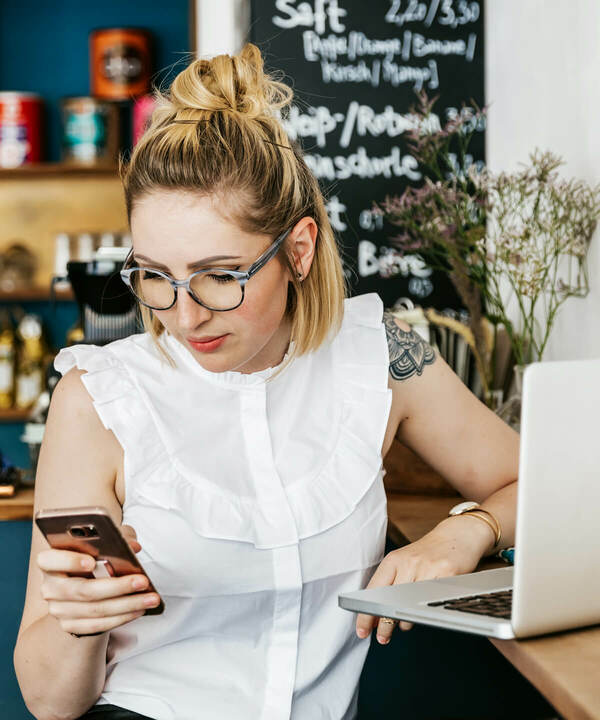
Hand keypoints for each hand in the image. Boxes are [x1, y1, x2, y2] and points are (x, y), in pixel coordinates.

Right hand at [37, 523, 159, 636]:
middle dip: (117, 587)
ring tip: (151, 598)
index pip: (50, 560)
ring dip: (127, 605)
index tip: (91, 561)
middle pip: (83, 590)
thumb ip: (118, 537)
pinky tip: (140, 609)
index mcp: (50, 561)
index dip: (69, 561)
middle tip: (143, 581)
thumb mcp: (105, 540)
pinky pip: (97, 626)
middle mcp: (50, 587)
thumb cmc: (96, 553)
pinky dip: (122, 617)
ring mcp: (58, 609)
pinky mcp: (70, 625)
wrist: (84, 579)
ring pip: (95, 610)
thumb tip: (133, 546)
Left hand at [355, 515, 492, 643]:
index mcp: (394, 559)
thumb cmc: (429, 552)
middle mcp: (409, 563)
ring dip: (404, 622)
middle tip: (382, 637)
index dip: (365, 613)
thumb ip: (390, 584)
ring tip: (404, 623)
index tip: (362, 629)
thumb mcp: (405, 561)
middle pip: (390, 601)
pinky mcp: (447, 575)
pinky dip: (424, 614)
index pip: (374, 590)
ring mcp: (428, 569)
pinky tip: (421, 614)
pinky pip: (431, 603)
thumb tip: (376, 614)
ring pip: (410, 606)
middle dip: (384, 624)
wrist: (458, 534)